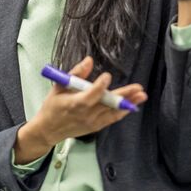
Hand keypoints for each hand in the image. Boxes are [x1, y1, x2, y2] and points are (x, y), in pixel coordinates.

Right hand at [15, 57, 147, 162]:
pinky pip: (112, 118)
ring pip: (113, 112)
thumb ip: (75, 73)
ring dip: (128, 103)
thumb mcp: (59, 86)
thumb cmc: (53, 106)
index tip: (107, 76)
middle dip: (123, 95)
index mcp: (74, 104)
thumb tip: (89, 60)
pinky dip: (122, 111)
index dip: (99, 87)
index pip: (89, 96)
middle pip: (107, 104)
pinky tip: (133, 104)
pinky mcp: (96, 126)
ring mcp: (92, 122)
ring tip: (141, 95)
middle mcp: (85, 114)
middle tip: (138, 88)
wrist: (49, 129)